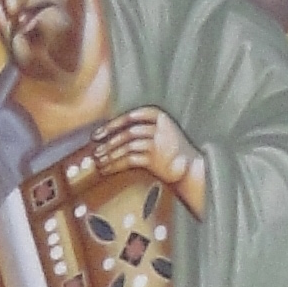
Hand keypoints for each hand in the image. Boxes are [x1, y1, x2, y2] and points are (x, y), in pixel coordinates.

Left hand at [87, 104, 206, 215]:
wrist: (191, 167)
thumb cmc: (170, 150)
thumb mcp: (160, 131)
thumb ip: (141, 128)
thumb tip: (110, 134)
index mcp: (160, 116)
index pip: (131, 116)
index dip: (112, 125)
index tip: (97, 134)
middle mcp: (159, 128)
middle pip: (127, 132)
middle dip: (109, 142)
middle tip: (96, 152)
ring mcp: (157, 143)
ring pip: (127, 146)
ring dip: (110, 155)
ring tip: (99, 162)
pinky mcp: (155, 159)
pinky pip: (130, 160)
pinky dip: (115, 165)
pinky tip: (107, 170)